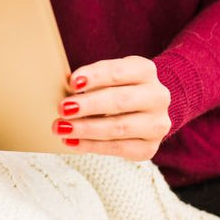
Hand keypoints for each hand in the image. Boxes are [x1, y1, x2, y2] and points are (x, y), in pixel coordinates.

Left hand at [52, 55, 171, 160]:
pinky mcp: (150, 147)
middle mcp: (157, 96)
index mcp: (145, 71)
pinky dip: (92, 146)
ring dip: (87, 128)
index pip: (119, 71)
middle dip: (89, 105)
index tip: (72, 82)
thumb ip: (88, 82)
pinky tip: (72, 142)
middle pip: (121, 100)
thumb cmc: (114, 90)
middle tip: (63, 108)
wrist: (141, 111)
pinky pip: (118, 148)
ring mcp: (157, 123)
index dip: (95, 76)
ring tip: (62, 128)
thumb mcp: (106, 78)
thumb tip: (63, 93)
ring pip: (120, 127)